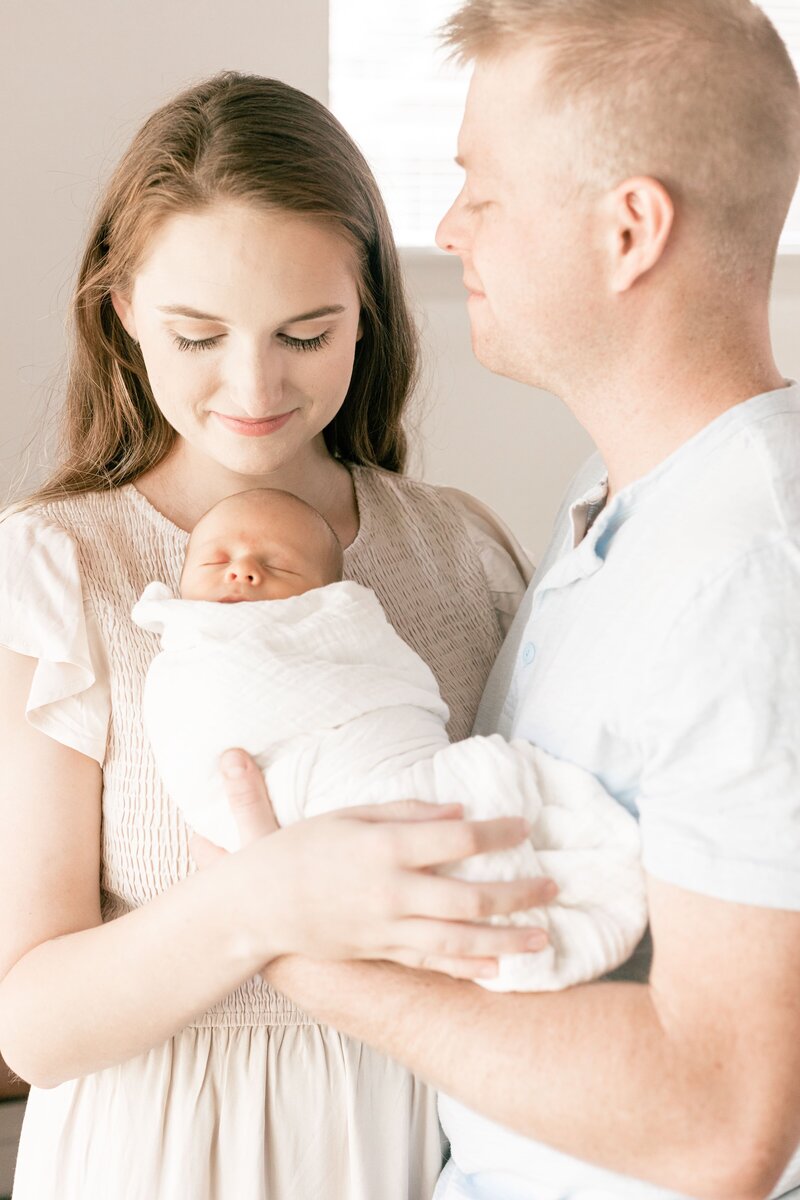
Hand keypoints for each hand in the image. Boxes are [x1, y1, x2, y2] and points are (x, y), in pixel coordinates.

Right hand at [192, 749, 556, 979]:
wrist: (255, 904)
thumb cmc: (299, 848)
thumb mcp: (347, 814)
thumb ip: (405, 810)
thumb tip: (458, 810)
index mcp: (383, 847)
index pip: (457, 840)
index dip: (497, 833)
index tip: (524, 826)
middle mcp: (390, 891)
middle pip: (469, 897)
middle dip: (517, 894)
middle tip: (552, 886)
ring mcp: (385, 929)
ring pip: (457, 939)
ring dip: (505, 939)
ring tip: (544, 938)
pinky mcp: (377, 953)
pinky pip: (430, 963)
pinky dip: (467, 967)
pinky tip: (499, 968)